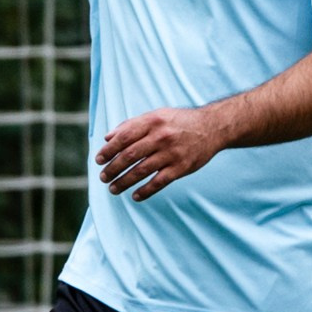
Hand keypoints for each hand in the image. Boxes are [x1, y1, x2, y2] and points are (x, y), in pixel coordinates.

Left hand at [95, 106, 230, 201]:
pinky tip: (135, 196)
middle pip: (129, 156)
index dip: (108, 150)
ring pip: (141, 171)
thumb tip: (108, 138)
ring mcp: (171, 153)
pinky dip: (145, 191)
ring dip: (124, 182)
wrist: (212, 127)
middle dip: (113, 168)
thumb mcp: (157, 115)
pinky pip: (159, 182)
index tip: (99, 159)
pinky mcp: (181, 168)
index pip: (123, 137)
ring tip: (113, 188)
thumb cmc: (180, 122)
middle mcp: (161, 137)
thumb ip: (132, 125)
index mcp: (152, 122)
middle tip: (103, 176)